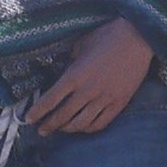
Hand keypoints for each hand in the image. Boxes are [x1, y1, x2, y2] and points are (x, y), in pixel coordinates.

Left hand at [24, 18, 155, 134]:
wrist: (138, 38)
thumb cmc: (107, 35)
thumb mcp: (81, 44)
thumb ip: (70, 60)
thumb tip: (63, 68)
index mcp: (75, 75)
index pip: (50, 100)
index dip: (38, 112)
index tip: (28, 119)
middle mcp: (87, 91)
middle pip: (63, 116)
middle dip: (49, 125)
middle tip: (41, 131)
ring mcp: (104, 99)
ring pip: (81, 124)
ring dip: (67, 129)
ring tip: (61, 129)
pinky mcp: (119, 103)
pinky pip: (100, 123)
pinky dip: (88, 128)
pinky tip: (82, 127)